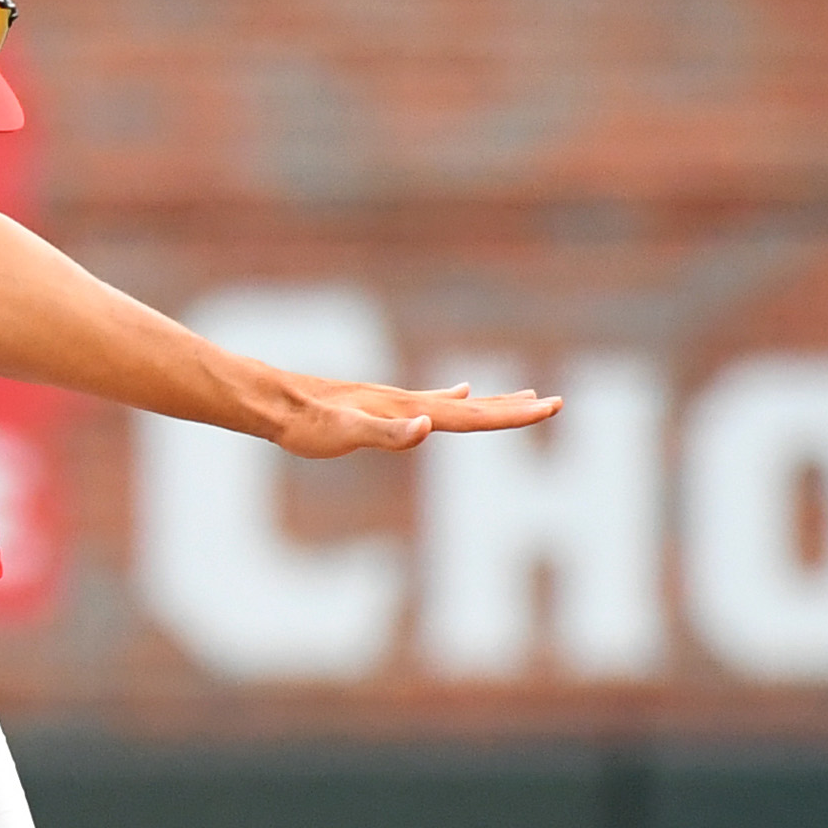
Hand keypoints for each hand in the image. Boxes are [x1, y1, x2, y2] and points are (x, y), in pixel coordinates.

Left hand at [259, 372, 560, 458]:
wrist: (273, 402)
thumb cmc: (306, 423)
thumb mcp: (345, 434)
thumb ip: (388, 434)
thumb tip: (429, 425)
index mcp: (409, 411)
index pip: (472, 415)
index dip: (512, 415)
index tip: (551, 407)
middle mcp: (408, 403)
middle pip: (473, 407)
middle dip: (514, 408)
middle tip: (555, 403)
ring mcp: (396, 401)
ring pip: (456, 403)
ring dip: (491, 402)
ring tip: (522, 396)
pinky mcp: (379, 405)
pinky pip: (429, 401)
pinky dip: (452, 399)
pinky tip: (457, 393)